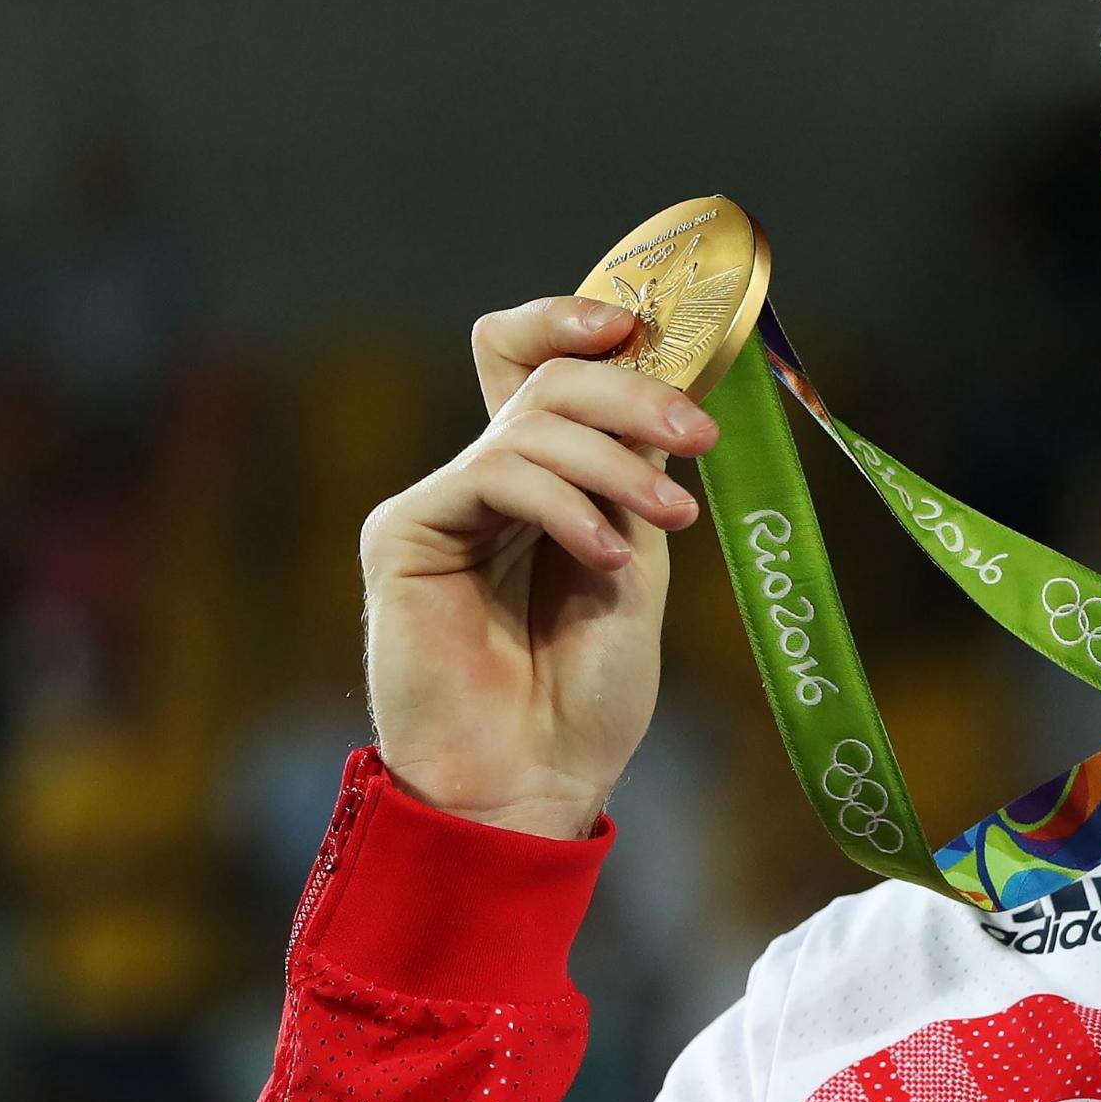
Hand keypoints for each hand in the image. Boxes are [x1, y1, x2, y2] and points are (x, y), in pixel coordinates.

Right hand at [359, 297, 720, 837]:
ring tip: (666, 523)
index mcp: (542, 480)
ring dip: (615, 465)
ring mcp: (443, 503)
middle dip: (630, 392)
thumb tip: (666, 383)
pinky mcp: (405, 533)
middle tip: (696, 437)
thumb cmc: (586, 692)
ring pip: (531, 422)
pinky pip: (494, 474)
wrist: (536, 780)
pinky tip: (603, 558)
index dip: (577, 321)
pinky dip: (564, 506)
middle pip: (546, 377)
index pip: (539, 361)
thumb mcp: (634, 562)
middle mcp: (487, 478)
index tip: (643, 325)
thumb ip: (635, 474)